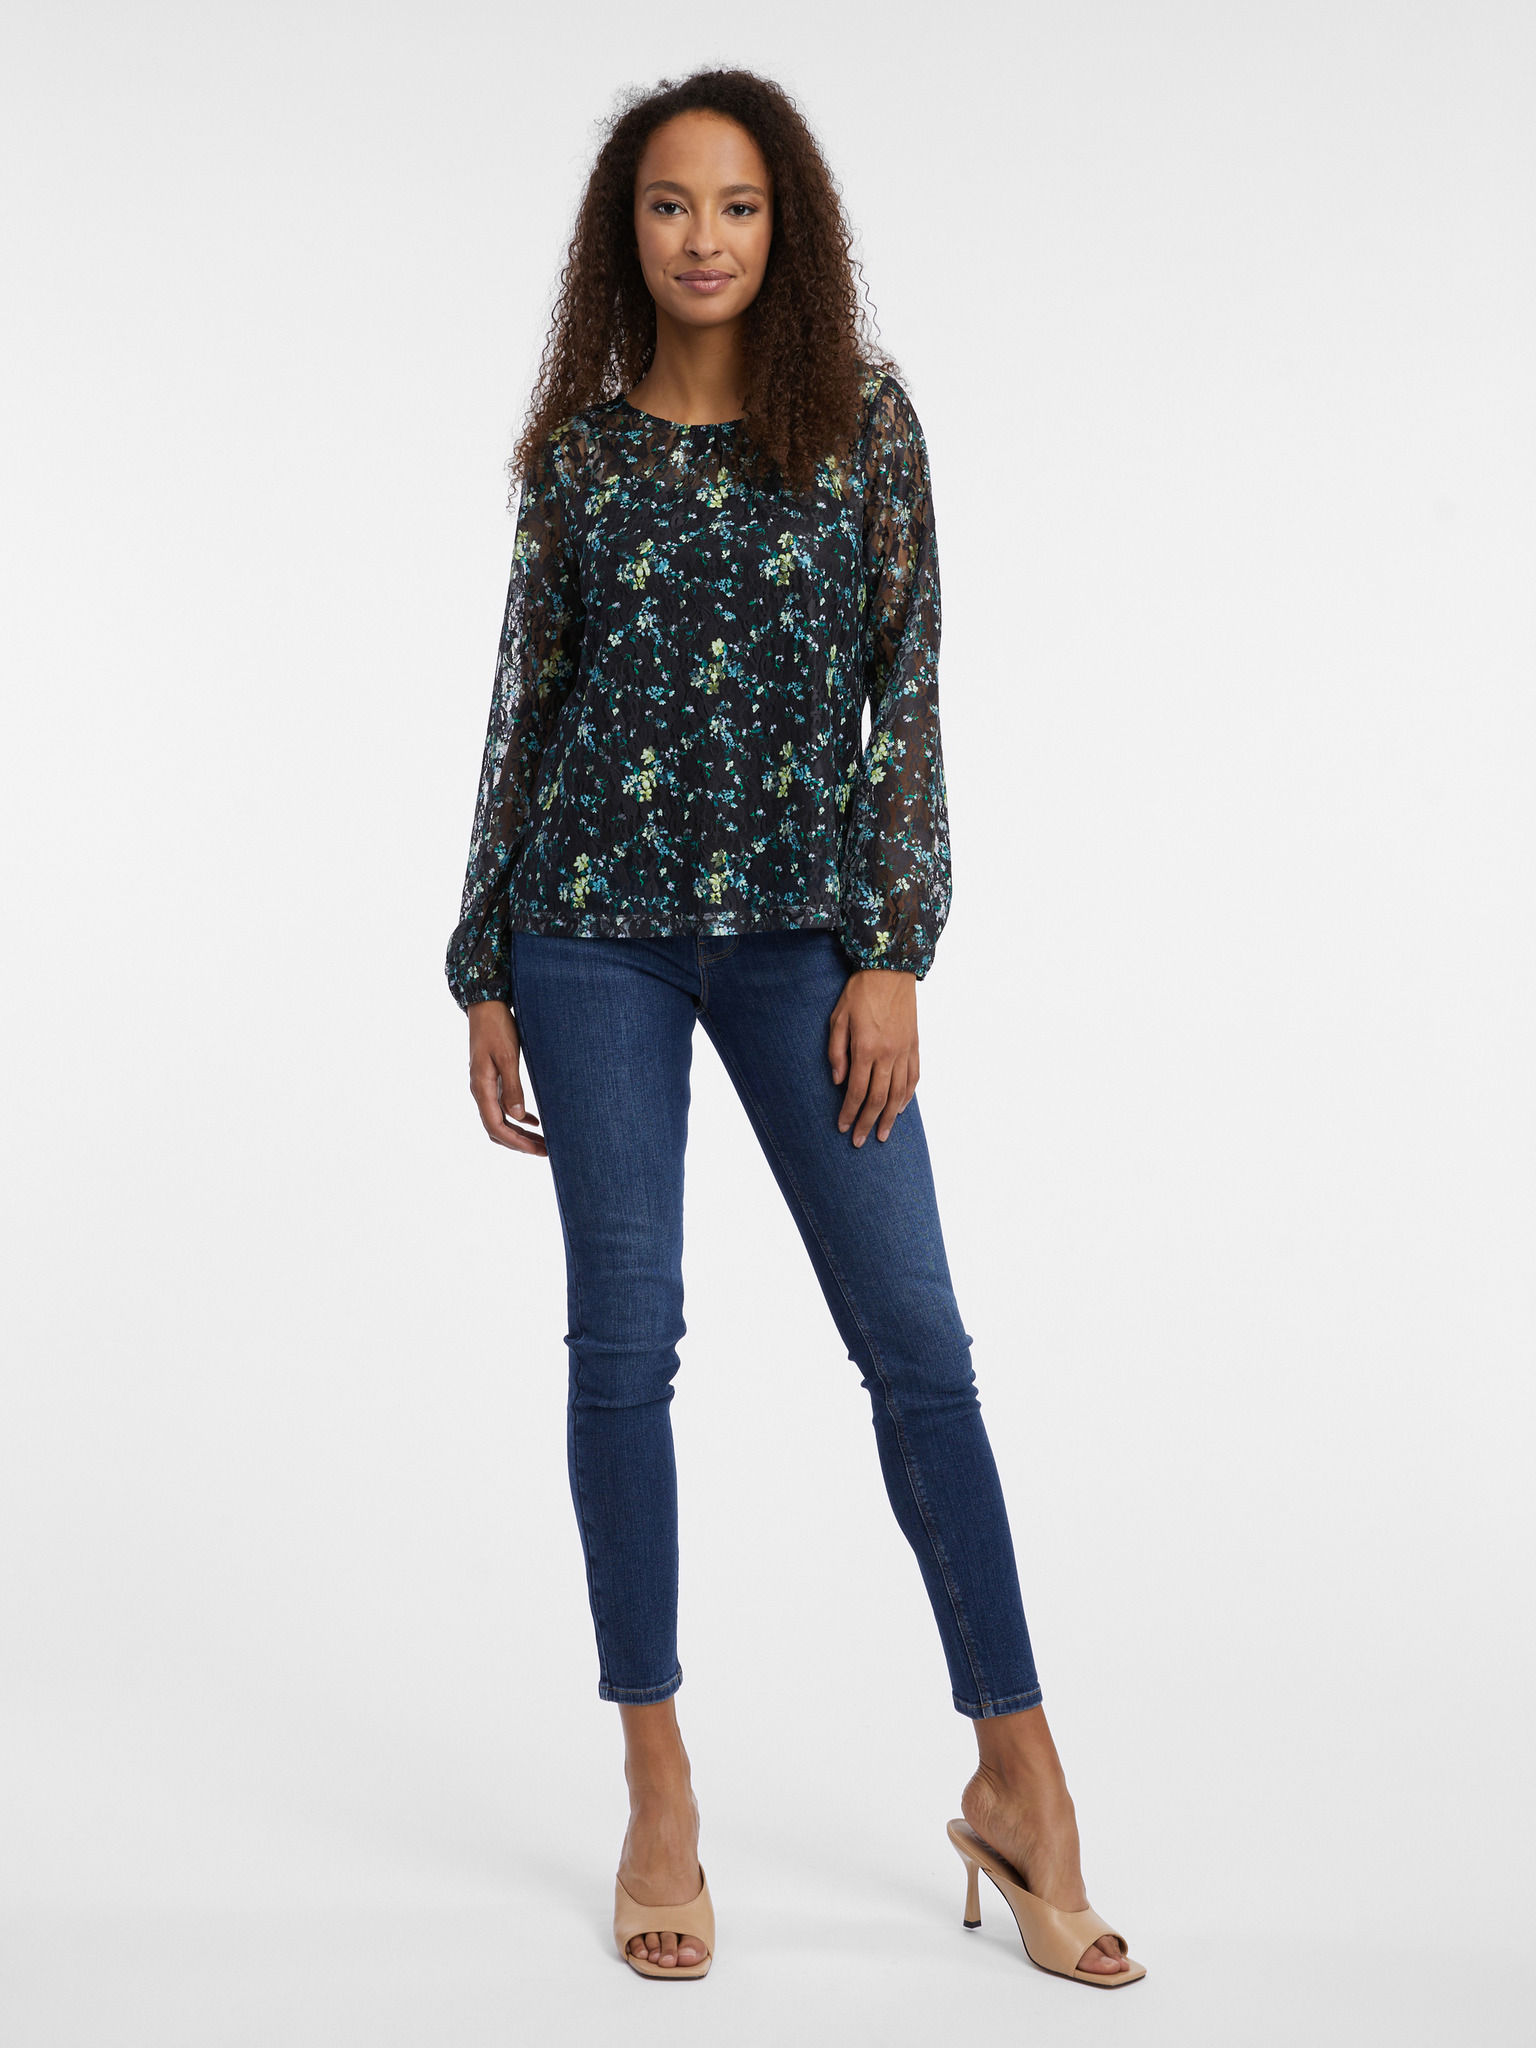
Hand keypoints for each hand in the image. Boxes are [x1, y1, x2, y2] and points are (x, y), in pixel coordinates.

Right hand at [468, 1001, 546, 1155]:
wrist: (486, 1006)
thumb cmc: (497, 1027)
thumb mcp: (508, 1056)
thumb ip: (513, 1087)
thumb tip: (519, 1117)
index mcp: (482, 1087)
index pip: (496, 1126)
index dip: (516, 1142)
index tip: (536, 1150)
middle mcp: (480, 1090)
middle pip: (497, 1129)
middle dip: (519, 1143)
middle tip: (545, 1151)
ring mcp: (485, 1086)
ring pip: (500, 1120)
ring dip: (520, 1133)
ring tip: (542, 1141)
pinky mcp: (492, 1079)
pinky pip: (503, 1107)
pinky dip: (518, 1118)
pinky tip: (535, 1121)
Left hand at [827, 969, 918, 1146]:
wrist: (890, 969)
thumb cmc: (859, 992)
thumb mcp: (838, 1018)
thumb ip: (836, 1051)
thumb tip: (837, 1081)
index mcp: (865, 1048)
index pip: (855, 1091)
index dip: (849, 1112)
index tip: (843, 1127)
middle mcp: (887, 1054)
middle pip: (878, 1098)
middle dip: (867, 1122)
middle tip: (860, 1141)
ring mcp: (904, 1051)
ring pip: (899, 1093)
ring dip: (889, 1118)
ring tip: (881, 1134)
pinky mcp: (914, 1045)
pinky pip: (913, 1077)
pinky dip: (907, 1097)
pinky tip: (899, 1109)